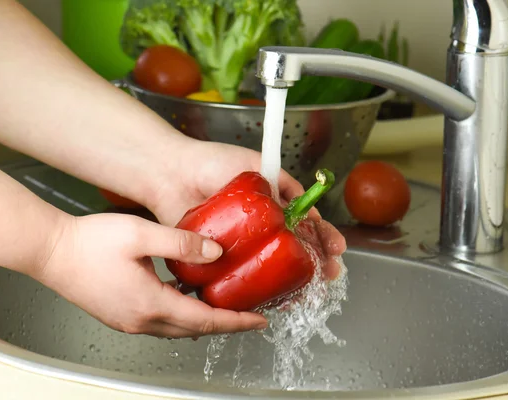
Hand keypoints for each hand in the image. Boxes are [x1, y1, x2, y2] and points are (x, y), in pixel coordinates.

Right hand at [37, 213, 266, 337]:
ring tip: (221, 305)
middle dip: (224, 324)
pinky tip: (184, 296)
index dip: (235, 321)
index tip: (257, 321)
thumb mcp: (141, 235)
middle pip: (193, 330)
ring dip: (201, 320)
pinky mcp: (118, 314)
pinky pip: (159, 321)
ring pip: (175, 329)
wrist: (49, 251)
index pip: (205, 321)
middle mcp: (140, 320)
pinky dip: (180, 315)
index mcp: (150, 304)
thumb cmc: (87, 243)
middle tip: (246, 315)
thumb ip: (181, 243)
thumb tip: (214, 253)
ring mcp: (127, 321)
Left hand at [151, 140, 346, 279]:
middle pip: (293, 249)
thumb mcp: (255, 165)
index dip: (322, 236)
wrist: (171, 175)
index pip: (304, 223)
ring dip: (294, 281)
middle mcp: (257, 228)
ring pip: (271, 268)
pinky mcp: (218, 260)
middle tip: (330, 272)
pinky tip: (277, 297)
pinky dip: (261, 290)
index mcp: (270, 205)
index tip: (336, 247)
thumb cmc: (210, 163)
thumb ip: (282, 182)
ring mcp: (240, 246)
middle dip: (316, 262)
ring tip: (309, 288)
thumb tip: (307, 205)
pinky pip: (243, 279)